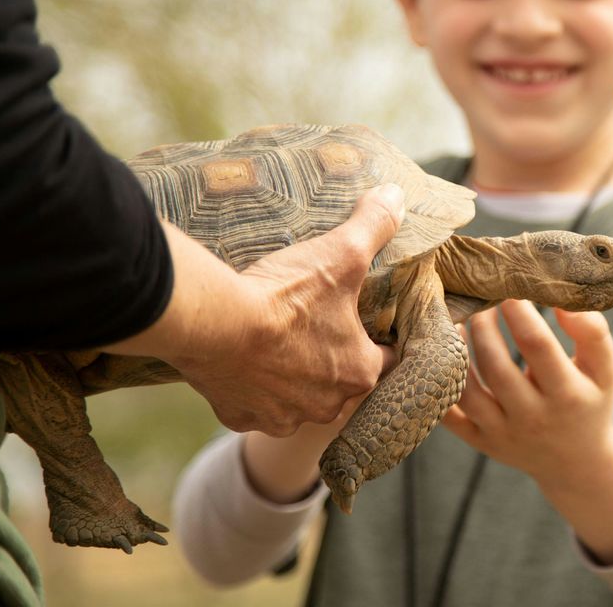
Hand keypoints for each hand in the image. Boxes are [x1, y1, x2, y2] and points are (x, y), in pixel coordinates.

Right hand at [109, 185, 403, 435]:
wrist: (216, 324)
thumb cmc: (287, 295)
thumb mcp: (342, 253)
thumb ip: (375, 225)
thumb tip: (397, 196)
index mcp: (360, 373)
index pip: (385, 358)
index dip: (377, 337)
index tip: (364, 318)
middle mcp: (327, 405)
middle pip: (339, 382)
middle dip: (332, 358)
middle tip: (315, 325)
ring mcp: (282, 417)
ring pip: (297, 399)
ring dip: (292, 377)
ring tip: (279, 342)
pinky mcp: (242, 417)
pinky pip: (254, 406)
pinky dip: (251, 388)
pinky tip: (244, 361)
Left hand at [442, 300, 612, 489]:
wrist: (575, 463)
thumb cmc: (589, 401)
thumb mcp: (604, 369)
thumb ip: (592, 332)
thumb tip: (559, 300)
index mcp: (567, 395)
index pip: (537, 344)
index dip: (519, 311)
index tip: (510, 288)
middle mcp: (533, 418)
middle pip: (496, 365)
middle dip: (484, 325)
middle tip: (483, 300)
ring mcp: (503, 434)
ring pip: (467, 390)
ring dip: (458, 350)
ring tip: (459, 321)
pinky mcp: (480, 442)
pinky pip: (449, 415)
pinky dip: (440, 384)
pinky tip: (445, 355)